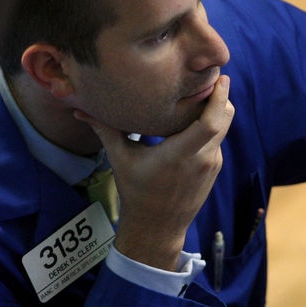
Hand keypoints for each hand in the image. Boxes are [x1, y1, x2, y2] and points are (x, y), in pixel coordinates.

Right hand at [74, 75, 234, 270]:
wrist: (157, 229)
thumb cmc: (137, 193)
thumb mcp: (121, 159)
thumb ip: (106, 130)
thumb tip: (80, 110)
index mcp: (181, 154)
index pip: (210, 123)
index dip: (219, 99)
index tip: (221, 78)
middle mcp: (202, 158)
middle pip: (225, 118)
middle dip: (221, 96)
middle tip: (211, 77)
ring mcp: (212, 164)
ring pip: (224, 128)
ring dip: (216, 110)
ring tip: (202, 93)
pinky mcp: (214, 168)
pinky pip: (218, 140)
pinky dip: (211, 126)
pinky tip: (196, 118)